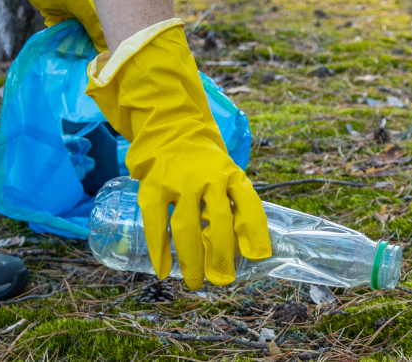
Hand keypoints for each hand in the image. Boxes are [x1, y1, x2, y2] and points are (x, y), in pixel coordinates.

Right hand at [136, 145, 270, 287]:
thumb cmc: (207, 165)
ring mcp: (179, 182)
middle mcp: (208, 177)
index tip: (257, 257)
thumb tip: (247, 253)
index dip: (255, 232)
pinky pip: (156, 224)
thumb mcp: (228, 176)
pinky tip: (164, 271)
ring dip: (192, 259)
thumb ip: (236, 207)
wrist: (172, 130)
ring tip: (195, 282)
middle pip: (219, 221)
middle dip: (223, 255)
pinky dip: (159, 250)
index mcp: (232, 175)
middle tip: (224, 279)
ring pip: (187, 227)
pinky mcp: (153, 187)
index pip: (249, 205)